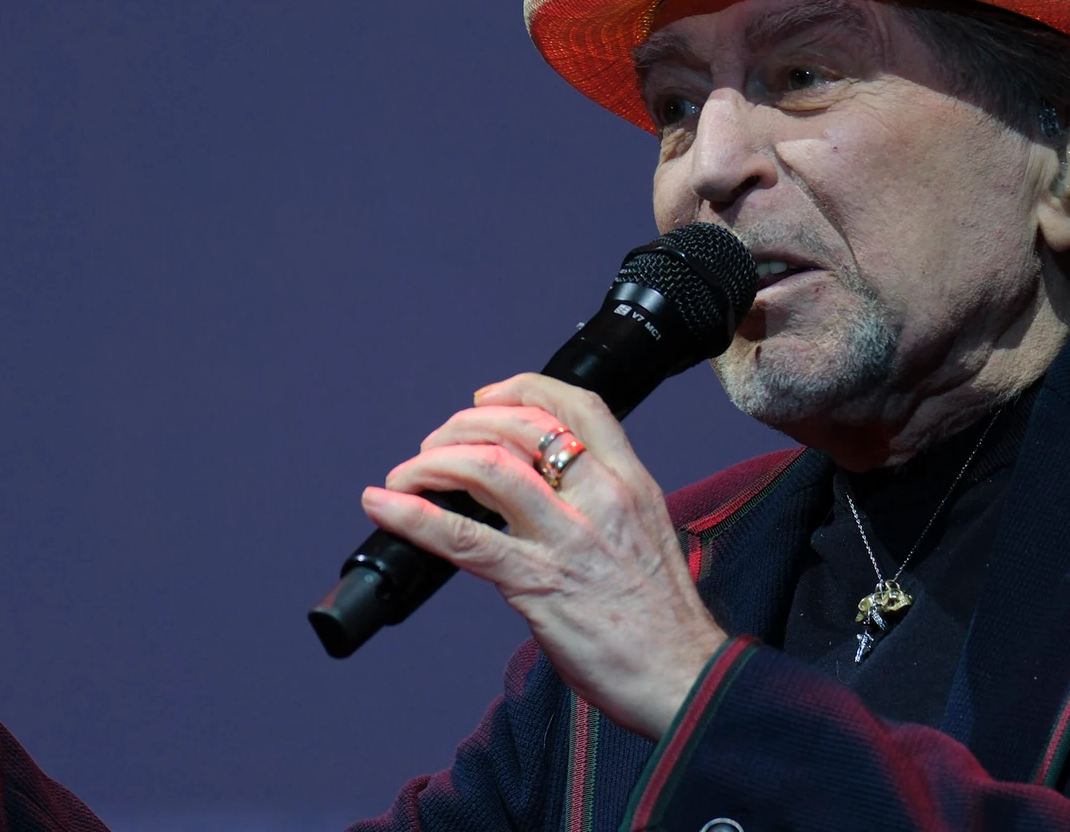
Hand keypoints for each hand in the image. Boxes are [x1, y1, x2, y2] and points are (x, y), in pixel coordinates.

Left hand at [362, 373, 727, 739]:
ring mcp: (569, 538)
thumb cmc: (661, 620)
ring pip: (489, 468)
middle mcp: (602, 498)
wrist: (685, 679)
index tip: (485, 398)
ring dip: (433, 461)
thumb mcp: (644, 536)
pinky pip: (465, 538)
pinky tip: (384, 505)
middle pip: (521, 426)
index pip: (579, 405)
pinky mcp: (538, 582)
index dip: (522, 389)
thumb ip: (601, 506)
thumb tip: (544, 491)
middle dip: (463, 425)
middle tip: (434, 445)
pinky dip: (414, 515)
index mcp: (631, 483)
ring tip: (406, 474)